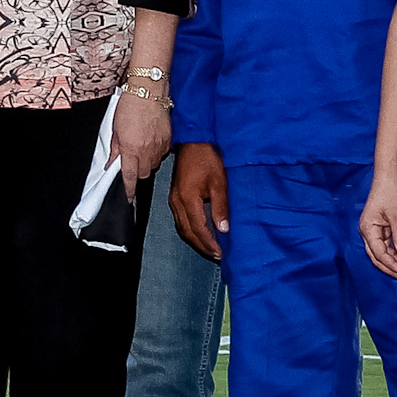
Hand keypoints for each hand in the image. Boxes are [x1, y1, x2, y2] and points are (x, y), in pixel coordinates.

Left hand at [111, 90, 171, 195]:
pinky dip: (156, 152)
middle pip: (143, 174)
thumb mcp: (115, 129)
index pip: (130, 177)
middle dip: (137, 172)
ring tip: (141, 146)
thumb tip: (111, 164)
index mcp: (130, 148)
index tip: (128, 198)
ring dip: (146, 162)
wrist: (148, 90)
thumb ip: (115, 150)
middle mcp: (146, 150)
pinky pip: (162, 154)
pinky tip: (150, 141)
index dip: (129, 190)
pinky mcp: (168, 140)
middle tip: (131, 160)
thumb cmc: (130, 105)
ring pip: (153, 165)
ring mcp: (159, 146)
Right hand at [169, 141, 228, 263]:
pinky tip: (200, 232)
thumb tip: (223, 229)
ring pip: (182, 228)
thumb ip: (221, 207)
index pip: (197, 228)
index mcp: (187, 199)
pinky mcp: (175, 197)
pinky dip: (190, 230)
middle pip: (187, 232)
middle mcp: (176, 202)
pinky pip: (180, 220)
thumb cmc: (207, 158)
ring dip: (195, 240)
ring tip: (209, 248)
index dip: (208, 243)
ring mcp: (173, 200)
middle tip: (215, 255)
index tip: (219, 252)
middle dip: (201, 245)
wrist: (194, 142)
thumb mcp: (219, 182)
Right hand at [358, 173, 396, 282]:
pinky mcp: (381, 229)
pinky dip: (395, 253)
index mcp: (367, 229)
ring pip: (382, 253)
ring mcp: (373, 231)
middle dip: (391, 268)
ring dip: (394, 263)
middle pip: (378, 257)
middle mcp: (367, 232)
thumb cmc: (390, 193)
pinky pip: (386, 246)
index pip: (379, 253)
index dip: (392, 265)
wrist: (388, 178)